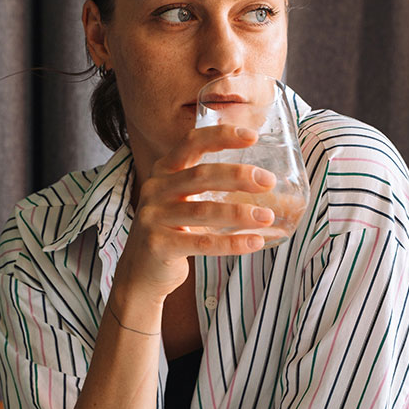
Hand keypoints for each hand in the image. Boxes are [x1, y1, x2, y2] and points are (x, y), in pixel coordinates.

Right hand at [113, 125, 276, 303]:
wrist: (140, 272)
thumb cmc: (171, 230)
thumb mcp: (180, 198)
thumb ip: (204, 183)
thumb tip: (259, 175)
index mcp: (163, 171)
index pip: (191, 143)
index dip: (221, 136)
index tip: (252, 136)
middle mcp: (155, 189)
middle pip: (201, 175)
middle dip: (238, 175)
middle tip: (268, 181)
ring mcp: (153, 217)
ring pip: (203, 210)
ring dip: (240, 213)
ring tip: (267, 216)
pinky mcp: (158, 246)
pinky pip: (202, 243)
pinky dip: (232, 243)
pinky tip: (255, 242)